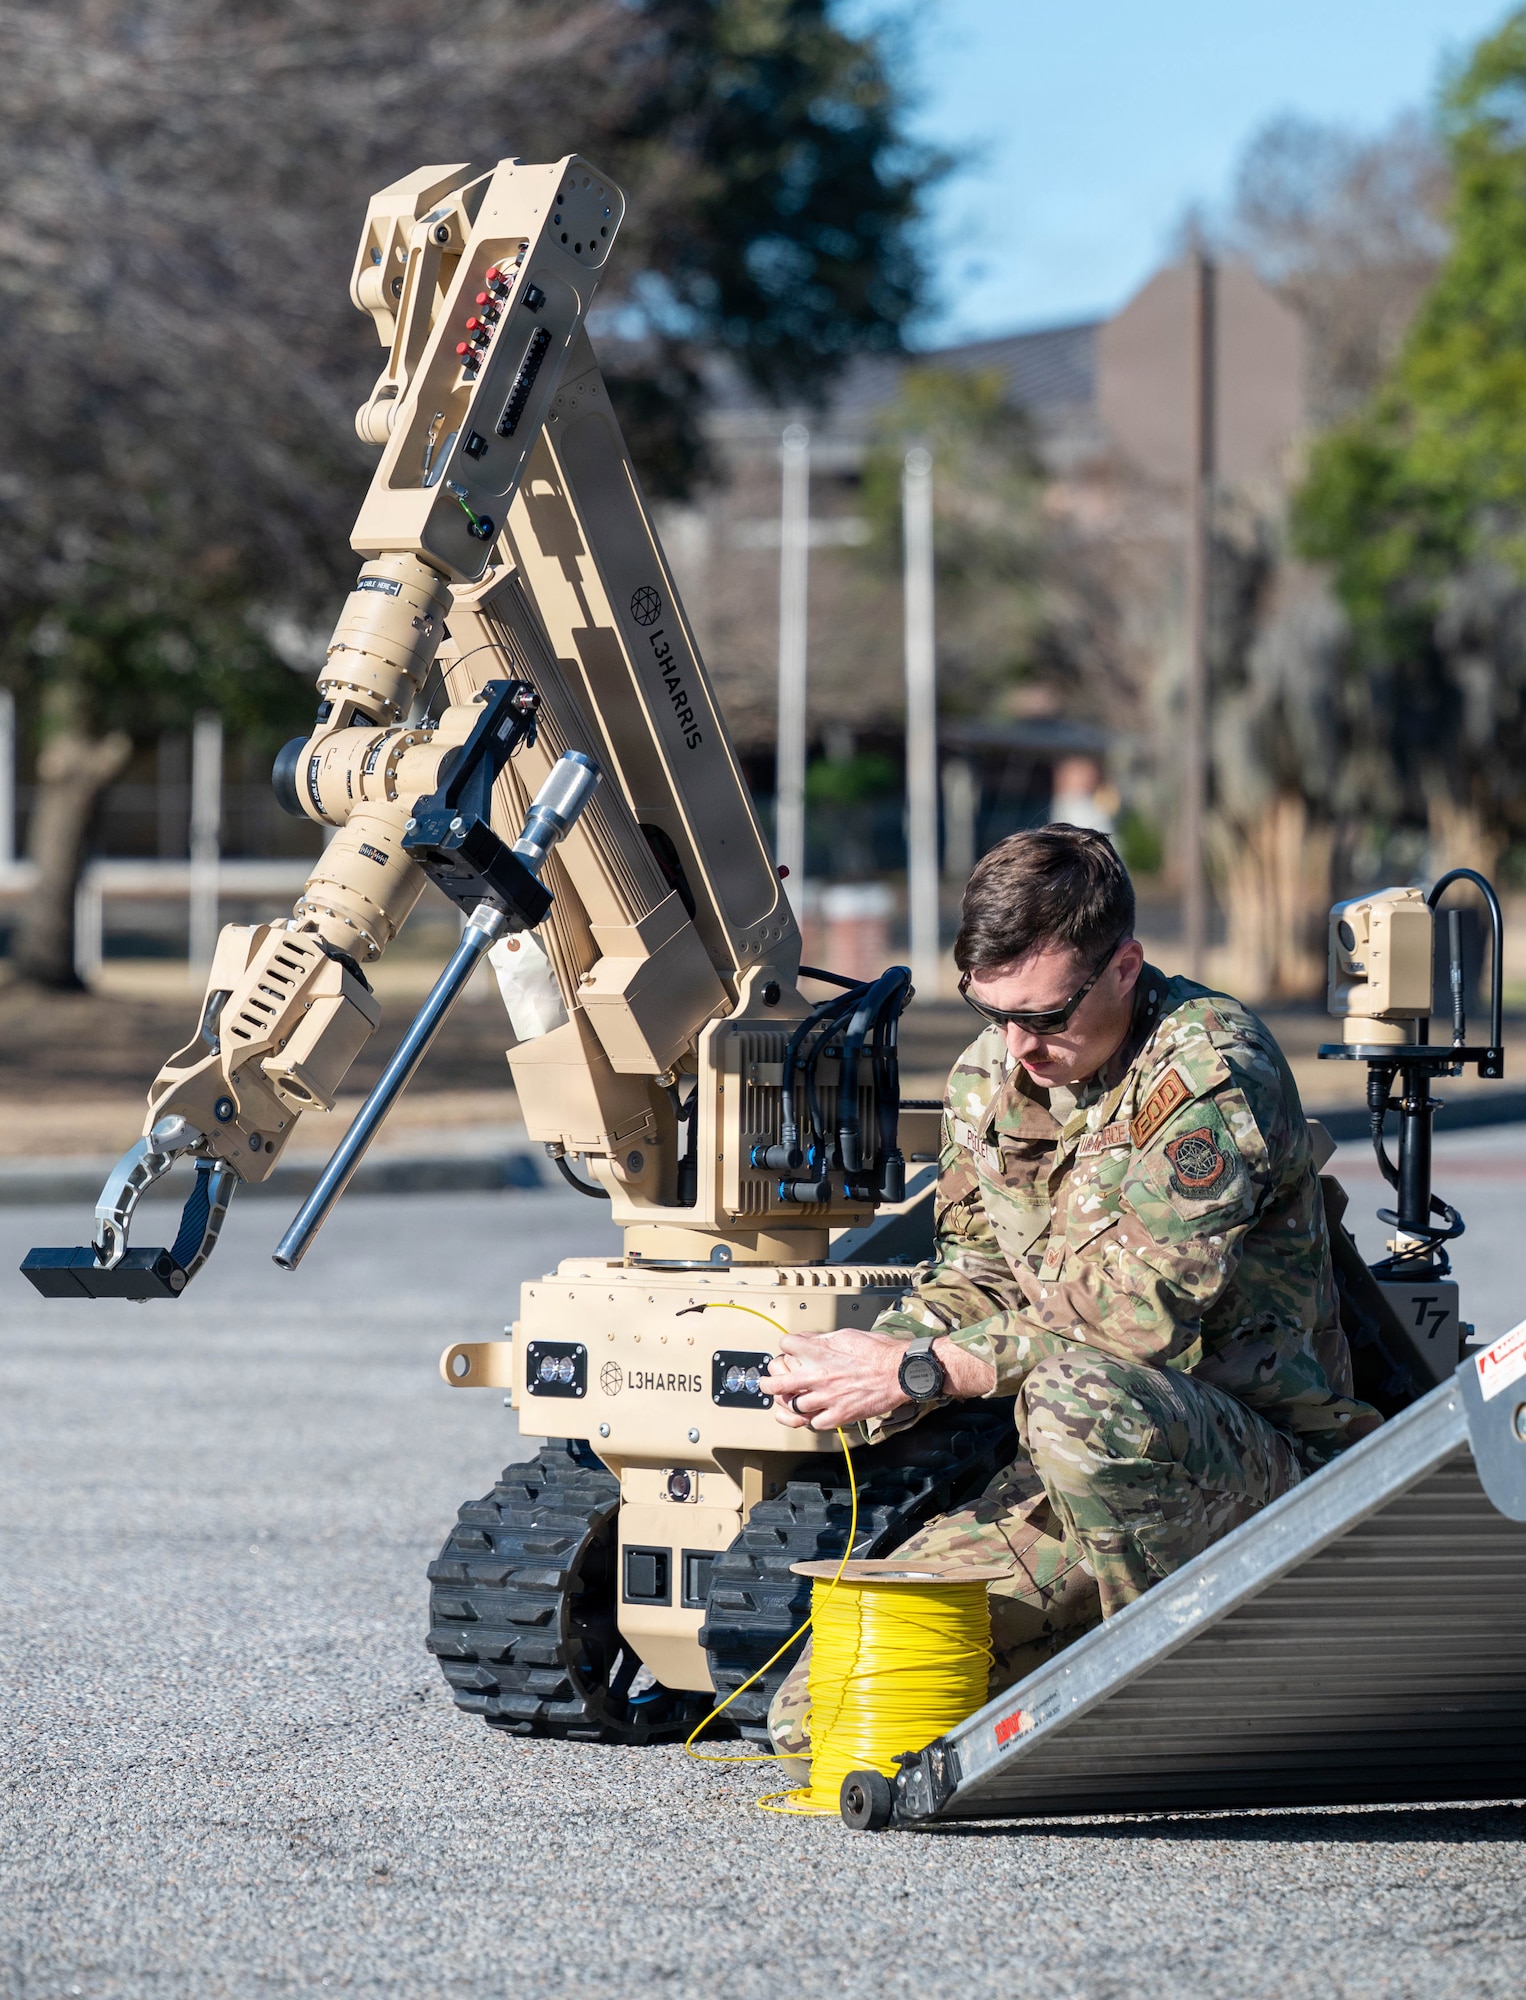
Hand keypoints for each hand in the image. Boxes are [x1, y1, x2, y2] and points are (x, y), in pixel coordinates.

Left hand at [759, 1328, 909, 1430]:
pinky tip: (814, 1414)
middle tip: (765, 1384)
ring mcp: (826, 1398)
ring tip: (788, 1402)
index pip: (785, 1346)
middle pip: (777, 1383)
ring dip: (790, 1403)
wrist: (899, 1371)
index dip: (785, 1347)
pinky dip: (813, 1419)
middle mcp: (817, 1375)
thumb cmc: (877, 1352)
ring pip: (793, 1406)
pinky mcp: (839, 1415)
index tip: (787, 1351)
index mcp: (818, 1352)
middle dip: (767, 1383)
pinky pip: (815, 1423)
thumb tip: (807, 1339)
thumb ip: (821, 1339)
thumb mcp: (845, 1335)